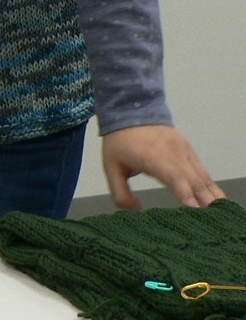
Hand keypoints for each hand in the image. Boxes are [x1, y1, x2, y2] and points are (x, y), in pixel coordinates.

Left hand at [102, 124, 224, 209]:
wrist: (130, 110)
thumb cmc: (119, 142)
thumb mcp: (111, 168)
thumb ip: (121, 193)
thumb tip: (138, 211)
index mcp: (152, 156)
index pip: (174, 176)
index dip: (186, 193)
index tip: (195, 210)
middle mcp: (172, 152)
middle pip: (193, 179)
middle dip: (204, 200)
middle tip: (211, 220)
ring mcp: (183, 148)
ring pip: (202, 175)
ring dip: (211, 194)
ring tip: (219, 213)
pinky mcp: (188, 148)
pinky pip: (202, 169)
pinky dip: (209, 184)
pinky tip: (214, 199)